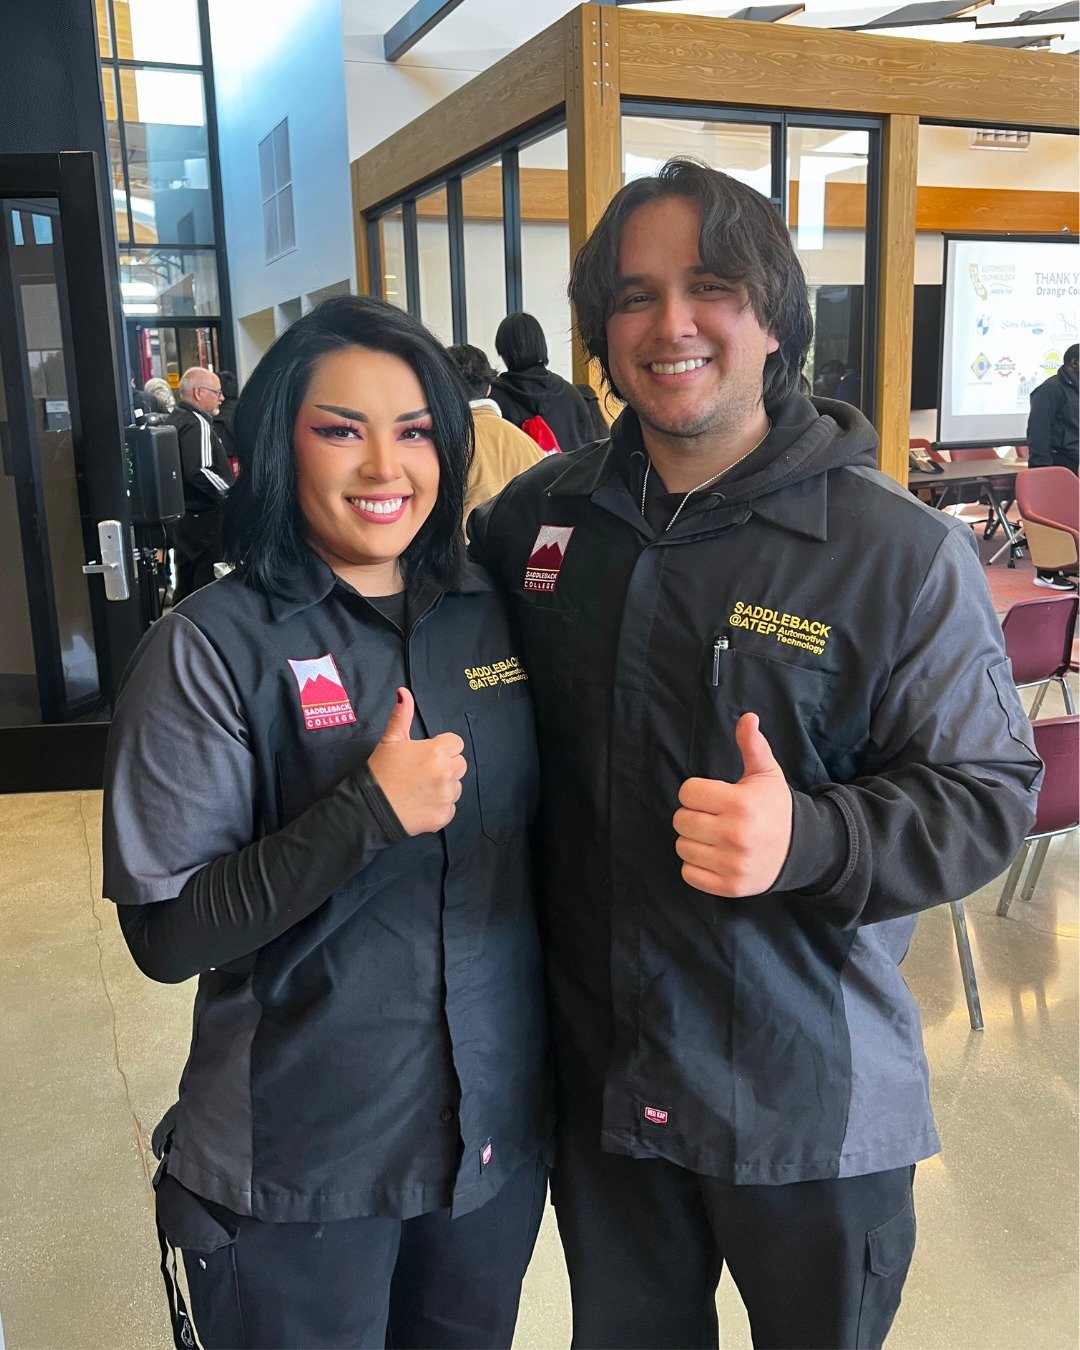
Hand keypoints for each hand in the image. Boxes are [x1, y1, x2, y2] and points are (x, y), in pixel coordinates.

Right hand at [367, 688, 466, 835]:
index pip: (456, 743)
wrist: (371, 808)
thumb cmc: (381, 771)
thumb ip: (402, 715)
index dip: (443, 747)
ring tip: (421, 788)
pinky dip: (440, 805)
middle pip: (461, 763)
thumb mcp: (390, 740)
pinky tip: (422, 803)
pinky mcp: (446, 816)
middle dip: (446, 765)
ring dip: (445, 786)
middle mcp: (447, 772)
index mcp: (437, 751)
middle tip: (423, 772)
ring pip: (457, 785)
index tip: (427, 755)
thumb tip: (404, 692)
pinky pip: (451, 806)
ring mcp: (447, 796)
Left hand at [673, 712, 792, 897]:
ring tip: (713, 836)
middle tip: (711, 817)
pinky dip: (696, 866)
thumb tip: (748, 717)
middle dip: (692, 815)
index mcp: (741, 803)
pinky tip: (714, 856)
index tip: (711, 796)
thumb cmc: (776, 808)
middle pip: (680, 820)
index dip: (696, 792)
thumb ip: (752, 745)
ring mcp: (732, 863)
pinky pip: (689, 873)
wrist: (802, 851)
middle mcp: (735, 835)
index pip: (687, 793)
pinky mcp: (729, 886)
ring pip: (682, 847)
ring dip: (693, 841)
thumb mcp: (766, 774)